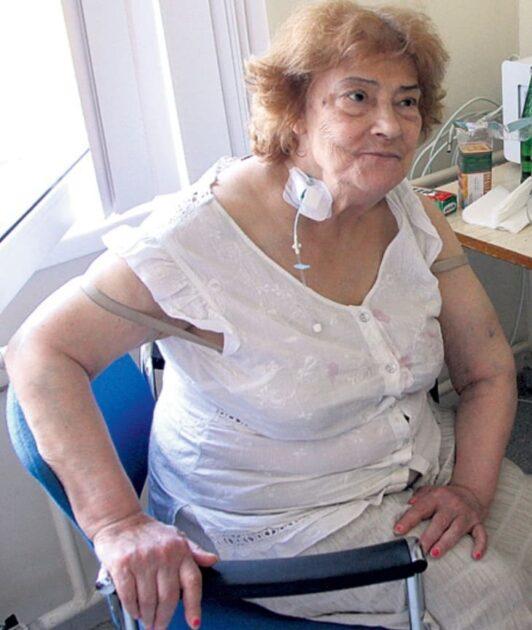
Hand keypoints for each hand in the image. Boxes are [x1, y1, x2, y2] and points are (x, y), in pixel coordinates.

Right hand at [93, 512, 217, 629]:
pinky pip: (129, 596)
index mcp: (179, 550)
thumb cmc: (149, 532)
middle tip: (160, 626)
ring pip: (148, 601)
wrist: (120, 520)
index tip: (194, 624)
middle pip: (168, 598)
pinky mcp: (123, 565)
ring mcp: (143, 560)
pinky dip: (132, 609)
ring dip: (148, 616)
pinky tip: (135, 611)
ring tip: (147, 620)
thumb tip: (212, 560)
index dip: (194, 606)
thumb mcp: (176, 536)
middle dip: (164, 618)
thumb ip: (194, 551)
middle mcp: (163, 555)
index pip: (192, 581)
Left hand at [393, 483, 488, 560]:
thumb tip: (409, 503)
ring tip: (434, 553)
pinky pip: (481, 535)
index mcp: (437, 497)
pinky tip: (475, 556)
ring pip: (456, 530)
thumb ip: (419, 496)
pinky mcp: (478, 523)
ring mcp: (466, 515)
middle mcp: (452, 505)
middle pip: (439, 522)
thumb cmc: (446, 495)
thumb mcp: (431, 490)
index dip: (408, 520)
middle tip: (419, 548)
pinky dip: (480, 546)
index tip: (398, 531)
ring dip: (445, 543)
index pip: (420, 509)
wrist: (471, 491)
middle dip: (429, 536)